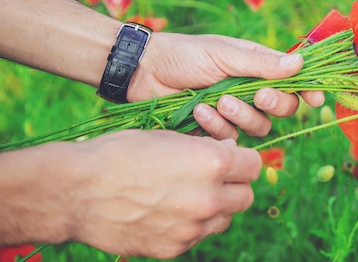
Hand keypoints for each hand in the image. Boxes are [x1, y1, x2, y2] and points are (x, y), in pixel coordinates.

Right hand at [65, 130, 260, 257]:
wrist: (76, 192)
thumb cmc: (120, 154)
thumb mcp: (168, 137)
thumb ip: (205, 149)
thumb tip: (230, 156)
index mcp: (211, 163)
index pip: (253, 165)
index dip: (242, 160)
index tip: (230, 159)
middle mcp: (208, 198)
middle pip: (246, 196)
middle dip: (234, 186)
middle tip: (212, 178)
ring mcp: (192, 228)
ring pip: (225, 219)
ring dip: (216, 207)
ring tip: (187, 195)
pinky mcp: (174, 248)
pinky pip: (198, 236)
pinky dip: (191, 225)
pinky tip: (167, 212)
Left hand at [127, 33, 323, 138]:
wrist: (146, 72)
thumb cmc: (185, 54)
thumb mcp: (224, 54)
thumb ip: (261, 63)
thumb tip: (300, 62)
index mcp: (258, 66)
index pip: (293, 80)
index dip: (308, 90)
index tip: (315, 99)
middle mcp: (251, 89)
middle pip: (283, 108)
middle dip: (275, 104)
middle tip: (259, 96)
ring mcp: (234, 110)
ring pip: (259, 126)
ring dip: (242, 115)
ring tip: (218, 101)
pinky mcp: (215, 129)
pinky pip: (231, 137)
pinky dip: (217, 126)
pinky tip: (199, 112)